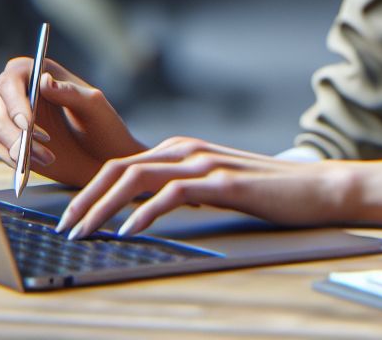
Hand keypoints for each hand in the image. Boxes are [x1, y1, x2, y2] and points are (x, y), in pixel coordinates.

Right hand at [0, 56, 146, 187]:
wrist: (104, 159)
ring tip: (48, 158)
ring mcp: (13, 115)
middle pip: (0, 106)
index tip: (27, 123)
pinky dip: (9, 157)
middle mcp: (21, 91)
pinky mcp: (9, 138)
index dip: (15, 99)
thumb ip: (70, 92)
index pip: (13, 77)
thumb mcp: (94, 107)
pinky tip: (32, 164)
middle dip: (15, 132)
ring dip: (16, 147)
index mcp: (40, 72)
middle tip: (39, 148)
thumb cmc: (103, 127)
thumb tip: (45, 81)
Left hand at [57, 136, 354, 238]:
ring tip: (85, 232)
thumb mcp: (216, 186)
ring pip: (137, 179)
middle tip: (64, 228)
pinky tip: (128, 232)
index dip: (89, 191)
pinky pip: (171, 195)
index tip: (70, 217)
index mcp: (182, 149)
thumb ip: (182, 189)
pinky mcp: (222, 182)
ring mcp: (204, 163)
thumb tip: (144, 211)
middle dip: (85, 199)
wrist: (318, 188)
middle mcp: (187, 149)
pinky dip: (144, 214)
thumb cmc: (268, 192)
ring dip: (104, 207)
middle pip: (119, 169)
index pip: (121, 166)